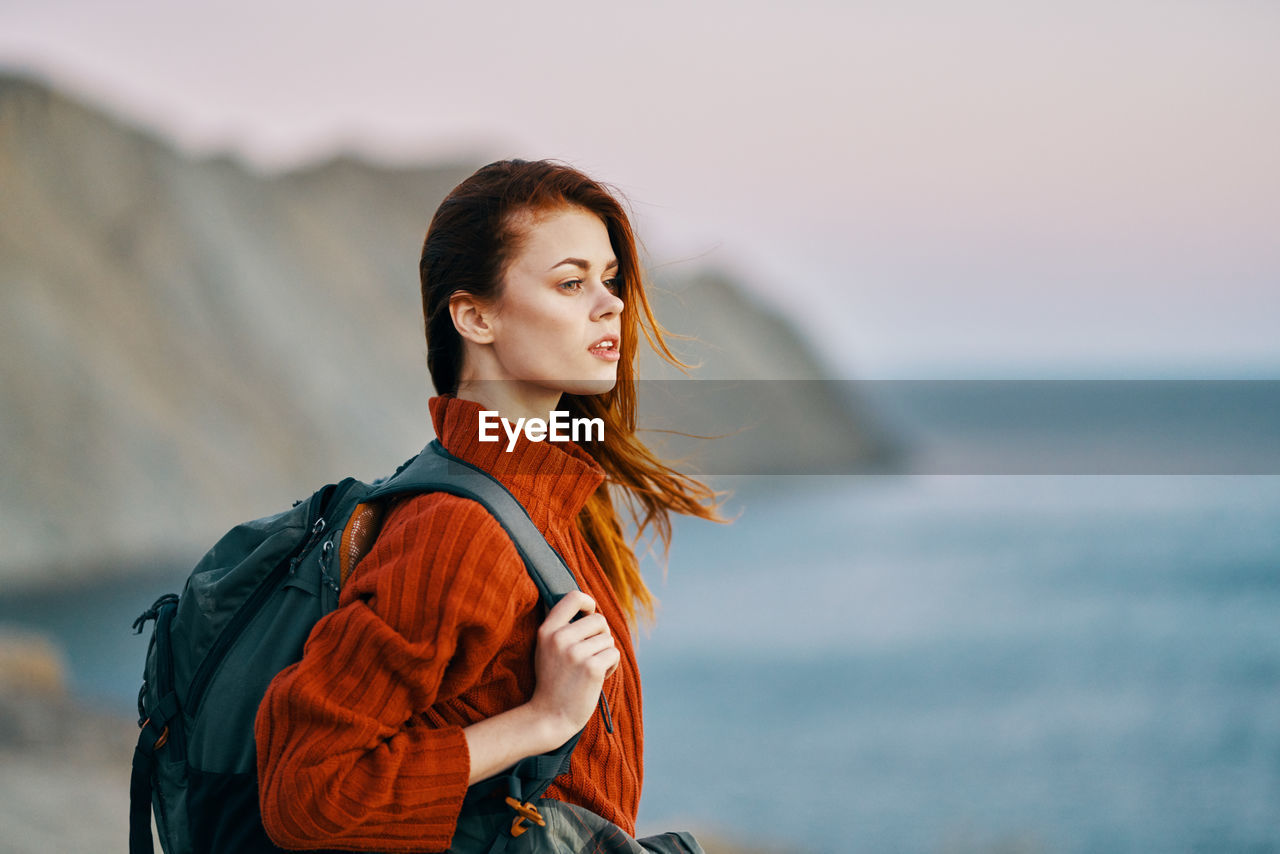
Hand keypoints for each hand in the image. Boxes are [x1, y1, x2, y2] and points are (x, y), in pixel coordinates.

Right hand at [526, 590, 618, 748]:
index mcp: (547, 630)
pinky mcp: (591, 668)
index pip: (573, 597)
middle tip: (590, 654)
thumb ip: (563, 628)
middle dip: (601, 636)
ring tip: (590, 670)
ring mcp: (575, 653)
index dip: (588, 602)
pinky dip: (611, 666)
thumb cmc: (553, 682)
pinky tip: (598, 678)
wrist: (550, 716)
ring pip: (608, 639)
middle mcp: (559, 638)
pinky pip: (614, 654)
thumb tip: (591, 610)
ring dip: (605, 654)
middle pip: (599, 620)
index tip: (589, 614)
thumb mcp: (547, 649)